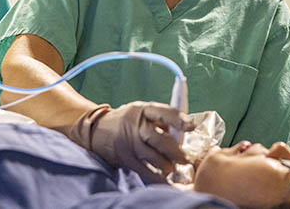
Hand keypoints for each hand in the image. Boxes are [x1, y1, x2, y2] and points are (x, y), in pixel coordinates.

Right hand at [68, 101, 193, 182]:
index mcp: (143, 110)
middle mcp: (136, 125)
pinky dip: (157, 177)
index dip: (179, 119)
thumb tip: (183, 135)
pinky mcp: (126, 158)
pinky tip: (165, 179)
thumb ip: (161, 121)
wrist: (97, 130)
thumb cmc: (127, 120)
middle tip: (186, 159)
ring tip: (174, 168)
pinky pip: (144, 170)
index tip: (192, 126)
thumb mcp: (142, 113)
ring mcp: (129, 143)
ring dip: (167, 165)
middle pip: (159, 139)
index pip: (164, 112)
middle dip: (176, 151)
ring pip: (153, 157)